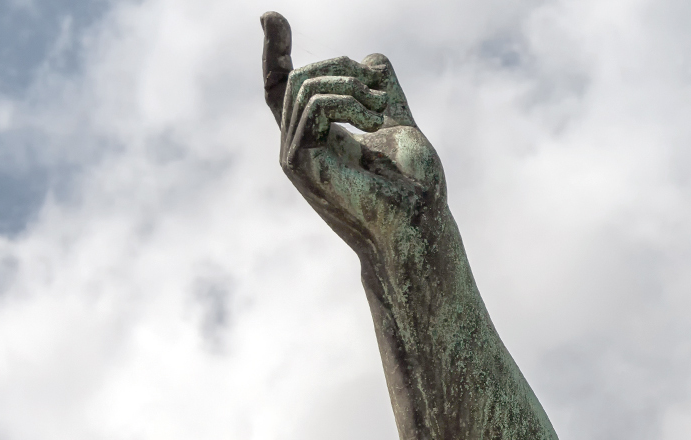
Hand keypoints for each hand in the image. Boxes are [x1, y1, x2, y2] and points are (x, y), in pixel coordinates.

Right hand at [260, 12, 446, 251]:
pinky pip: (313, 106)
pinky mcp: (300, 164)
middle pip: (299, 78)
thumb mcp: (397, 122)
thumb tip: (371, 57)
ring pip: (305, 88)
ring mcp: (295, 156)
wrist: (420, 223)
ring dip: (351, 86)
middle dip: (341, 68)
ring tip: (384, 112)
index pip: (281, 87)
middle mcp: (298, 145)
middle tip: (381, 91)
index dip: (274, 51)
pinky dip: (349, 102)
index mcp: (318, 136)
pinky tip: (377, 123)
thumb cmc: (414, 185)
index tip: (269, 15)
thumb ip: (381, 90)